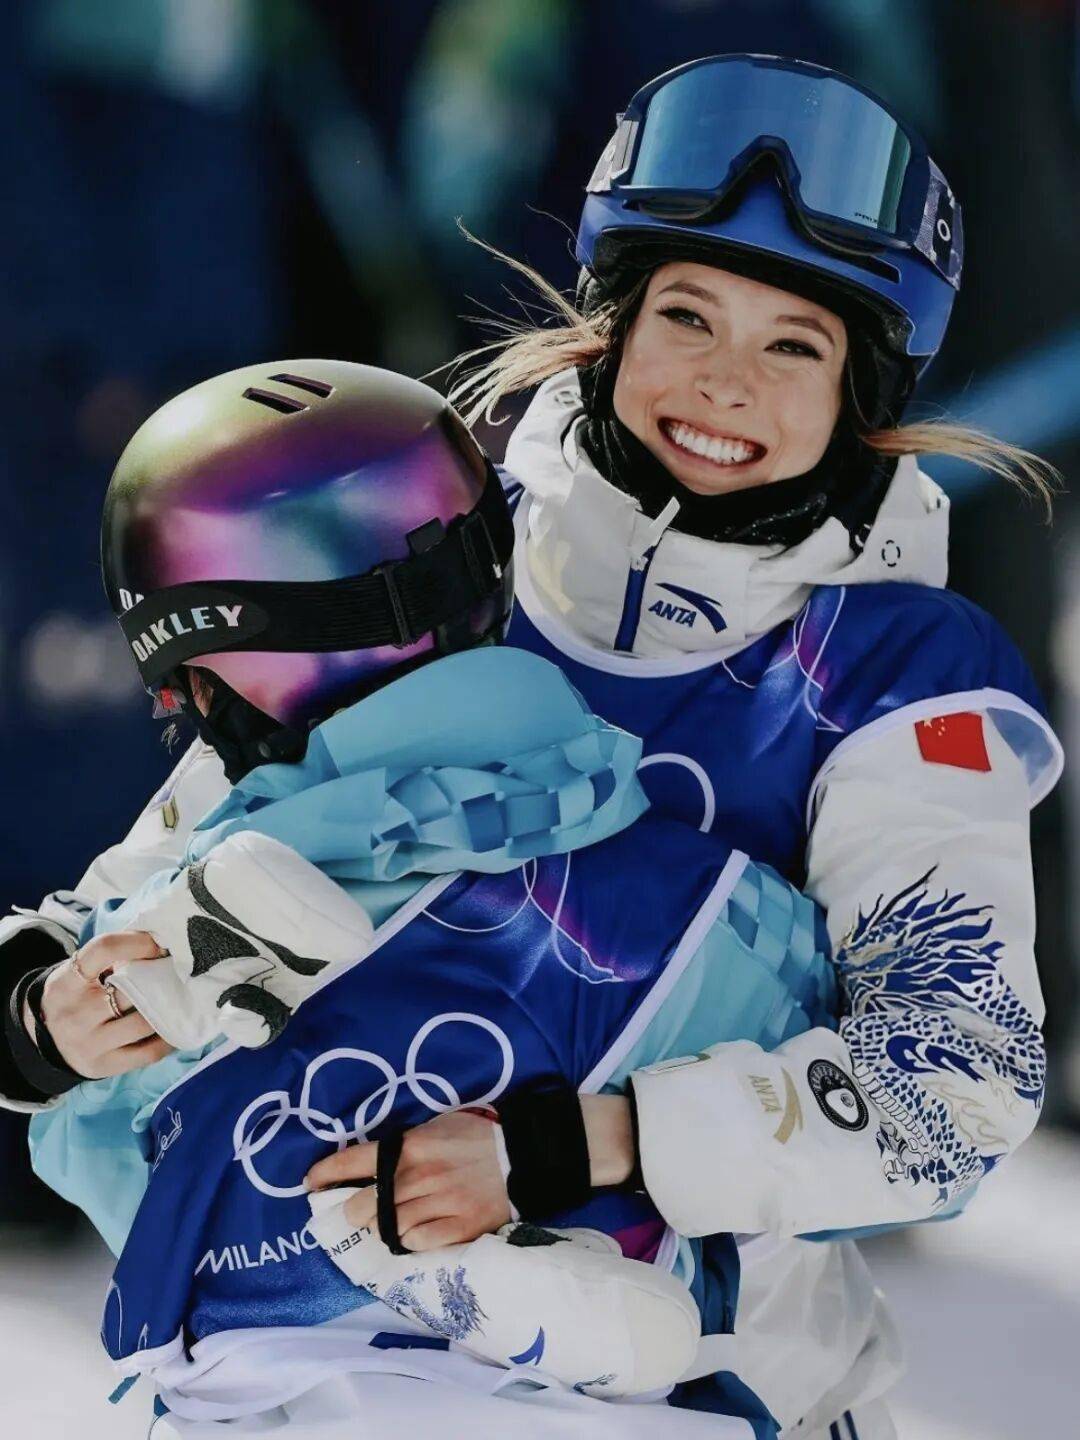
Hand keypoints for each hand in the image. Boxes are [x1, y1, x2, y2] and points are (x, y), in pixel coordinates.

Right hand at [30, 932, 174, 1078]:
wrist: (47, 1042)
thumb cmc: (75, 997)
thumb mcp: (77, 974)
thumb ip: (108, 959)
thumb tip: (158, 943)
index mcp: (67, 982)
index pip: (104, 950)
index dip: (137, 943)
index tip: (159, 945)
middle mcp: (75, 1014)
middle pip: (130, 990)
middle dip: (160, 978)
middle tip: (179, 972)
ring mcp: (89, 1043)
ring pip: (143, 1023)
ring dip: (167, 1009)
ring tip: (180, 998)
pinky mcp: (104, 1066)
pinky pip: (148, 1053)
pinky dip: (167, 1039)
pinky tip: (174, 1026)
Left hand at [304, 1095, 637, 1252]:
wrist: (523, 1155)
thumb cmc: (477, 1136)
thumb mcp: (436, 1126)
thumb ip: (404, 1144)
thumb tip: (369, 1161)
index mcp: (410, 1147)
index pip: (354, 1161)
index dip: (326, 1174)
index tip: (310, 1184)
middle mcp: (417, 1177)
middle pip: (363, 1206)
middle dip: (354, 1210)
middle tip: (355, 1211)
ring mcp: (437, 1205)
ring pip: (386, 1228)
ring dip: (381, 1227)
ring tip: (386, 1223)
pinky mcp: (457, 1228)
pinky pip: (415, 1244)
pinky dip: (408, 1241)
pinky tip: (413, 1233)